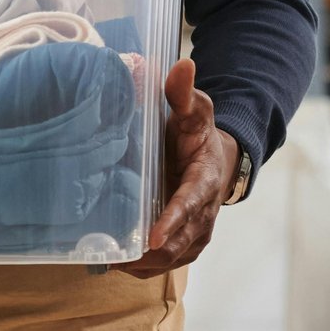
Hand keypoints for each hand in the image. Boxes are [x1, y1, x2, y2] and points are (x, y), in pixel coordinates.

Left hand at [116, 60, 237, 278]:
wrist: (220, 161)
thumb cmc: (199, 134)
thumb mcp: (195, 110)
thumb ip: (184, 92)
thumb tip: (182, 63)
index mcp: (204, 181)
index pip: (188, 205)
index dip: (171, 222)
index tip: (151, 237)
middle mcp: (203, 214)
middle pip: (177, 242)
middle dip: (148, 252)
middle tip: (111, 254)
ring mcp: (197, 233)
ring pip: (171, 258)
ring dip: (143, 264)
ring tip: (109, 260)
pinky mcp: (188, 243)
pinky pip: (167, 262)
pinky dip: (144, 266)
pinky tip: (117, 262)